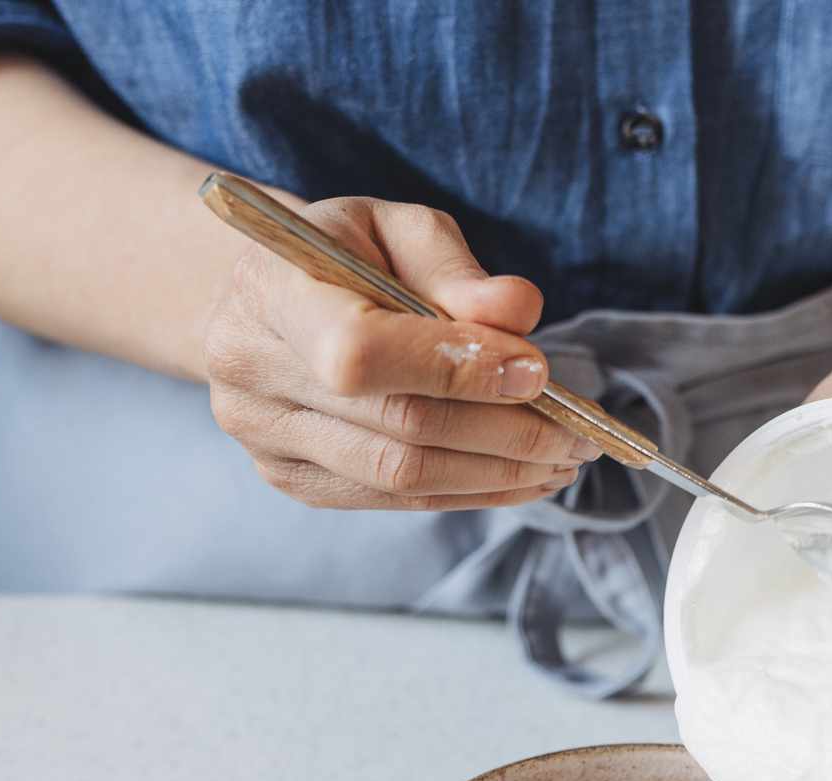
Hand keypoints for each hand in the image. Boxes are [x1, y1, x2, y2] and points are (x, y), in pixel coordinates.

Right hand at [203, 197, 595, 509]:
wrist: (264, 300)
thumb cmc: (344, 254)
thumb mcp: (397, 229)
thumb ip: (456, 269)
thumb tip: (520, 313)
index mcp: (270, 293)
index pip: (361, 352)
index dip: (455, 369)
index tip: (537, 371)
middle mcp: (252, 374)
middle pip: (398, 425)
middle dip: (505, 432)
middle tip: (580, 432)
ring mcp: (266, 439)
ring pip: (401, 477)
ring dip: (498, 474)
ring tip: (563, 460)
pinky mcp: (293, 480)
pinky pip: (394, 500)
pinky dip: (470, 491)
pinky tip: (521, 476)